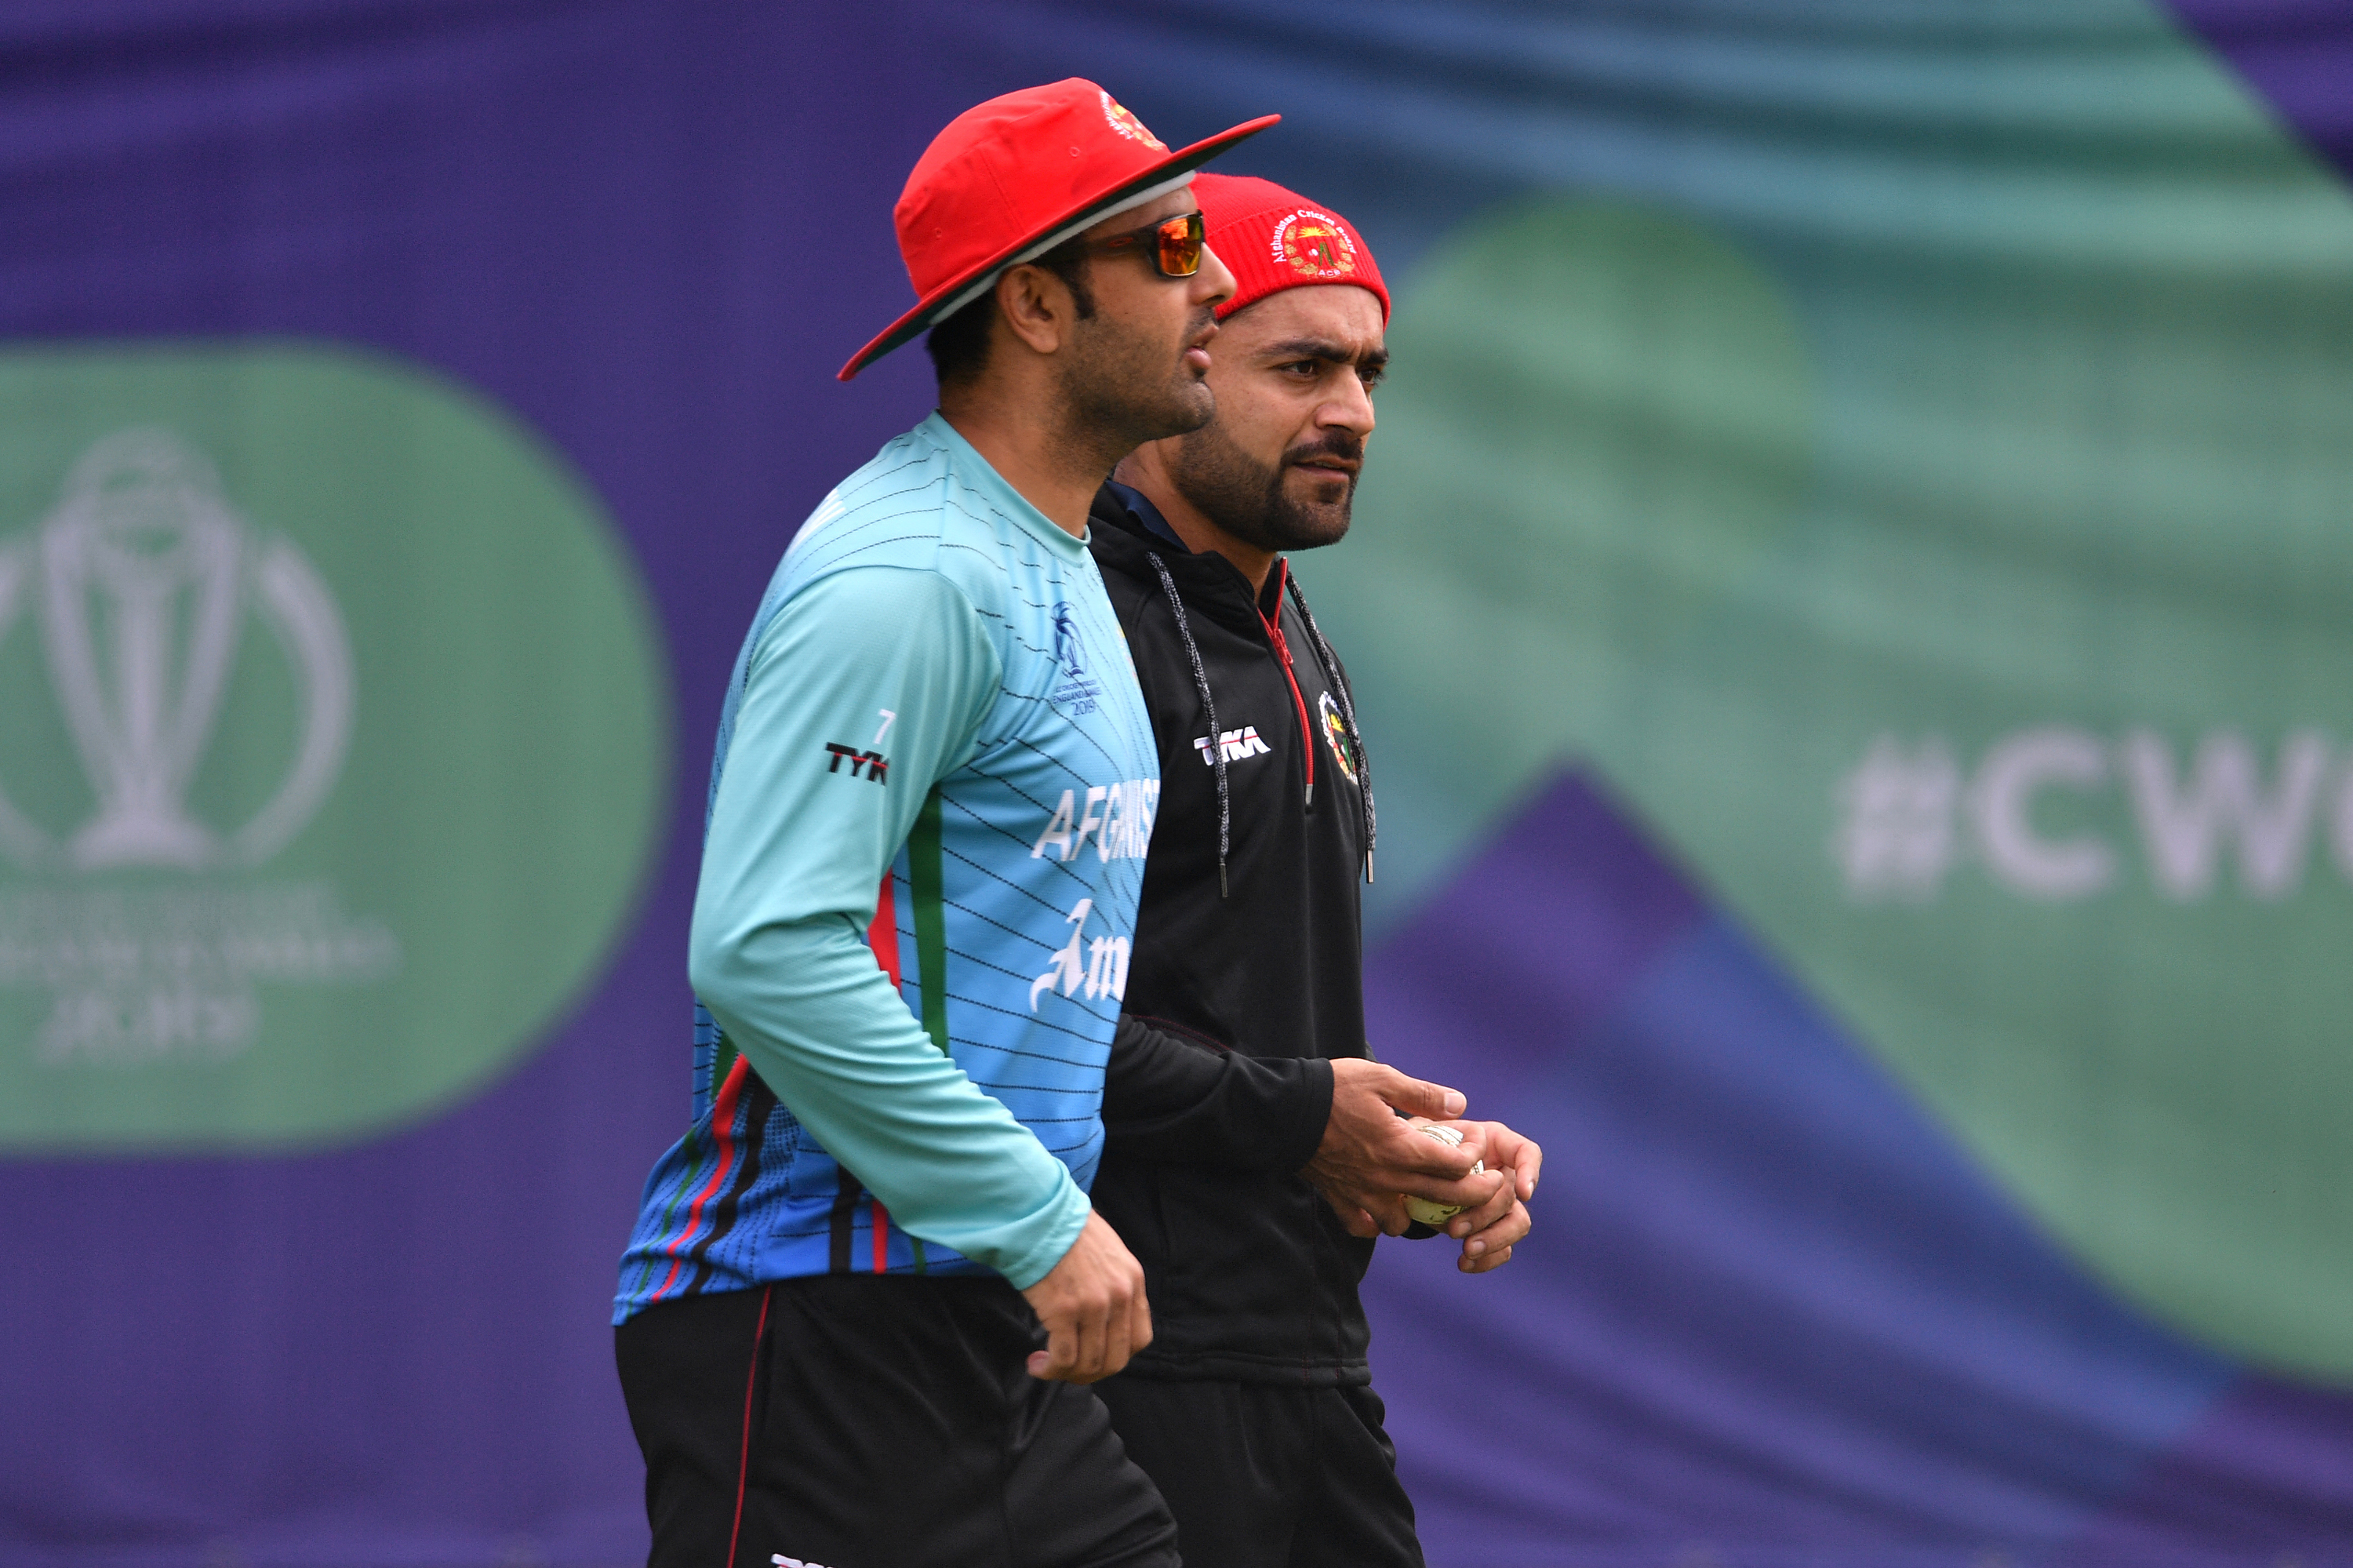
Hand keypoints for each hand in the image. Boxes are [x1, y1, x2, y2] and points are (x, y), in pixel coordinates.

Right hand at [1018, 1209, 1151, 1382]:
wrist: (1041, 1212)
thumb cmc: (1067, 1230)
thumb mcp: (1109, 1252)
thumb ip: (1114, 1284)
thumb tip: (1104, 1320)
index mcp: (1133, 1281)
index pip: (1139, 1340)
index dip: (1116, 1357)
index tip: (1094, 1358)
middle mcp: (1119, 1296)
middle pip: (1115, 1360)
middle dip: (1090, 1374)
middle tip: (1067, 1371)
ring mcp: (1094, 1304)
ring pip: (1088, 1364)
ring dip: (1065, 1375)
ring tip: (1045, 1366)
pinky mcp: (1065, 1310)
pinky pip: (1063, 1357)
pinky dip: (1049, 1369)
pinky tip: (1036, 1364)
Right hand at [1301, 1059, 1500, 1237]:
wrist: (1283, 1112)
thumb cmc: (1334, 1089)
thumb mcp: (1382, 1078)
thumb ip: (1424, 1095)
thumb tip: (1460, 1105)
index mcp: (1402, 1148)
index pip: (1456, 1167)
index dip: (1476, 1157)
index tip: (1477, 1144)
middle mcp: (1387, 1179)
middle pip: (1443, 1200)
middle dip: (1475, 1195)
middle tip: (1487, 1186)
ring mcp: (1363, 1194)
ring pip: (1404, 1224)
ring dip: (1420, 1215)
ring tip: (1424, 1197)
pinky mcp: (1340, 1199)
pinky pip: (1363, 1227)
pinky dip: (1375, 1224)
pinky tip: (1382, 1210)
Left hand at [1431, 1119, 1540, 1273]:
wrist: (1411, 1175)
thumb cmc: (1418, 1146)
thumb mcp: (1418, 1132)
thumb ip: (1426, 1127)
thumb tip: (1437, 1128)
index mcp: (1492, 1143)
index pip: (1526, 1152)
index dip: (1530, 1171)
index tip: (1523, 1192)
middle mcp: (1503, 1173)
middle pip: (1512, 1195)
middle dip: (1486, 1214)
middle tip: (1454, 1229)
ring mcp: (1500, 1204)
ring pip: (1517, 1224)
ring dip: (1493, 1239)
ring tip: (1466, 1250)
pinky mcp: (1491, 1229)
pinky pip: (1503, 1249)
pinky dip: (1487, 1260)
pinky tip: (1464, 1264)